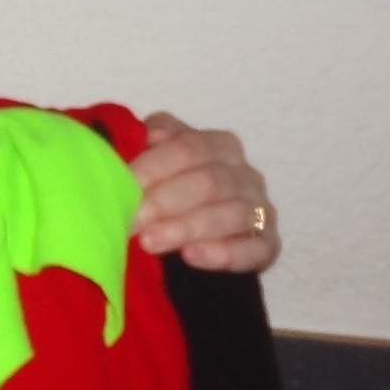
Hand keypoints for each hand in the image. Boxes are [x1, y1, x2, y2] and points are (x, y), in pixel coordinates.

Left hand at [131, 113, 279, 271]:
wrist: (191, 236)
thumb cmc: (169, 190)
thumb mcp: (156, 161)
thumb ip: (149, 140)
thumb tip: (152, 134)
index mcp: (221, 146)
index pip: (189, 148)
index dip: (153, 166)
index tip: (122, 185)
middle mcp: (246, 174)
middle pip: (209, 182)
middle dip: (165, 201)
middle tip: (131, 219)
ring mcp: (260, 210)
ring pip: (230, 215)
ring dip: (186, 228)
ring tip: (149, 242)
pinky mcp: (267, 246)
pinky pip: (252, 250)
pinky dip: (222, 253)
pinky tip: (190, 256)